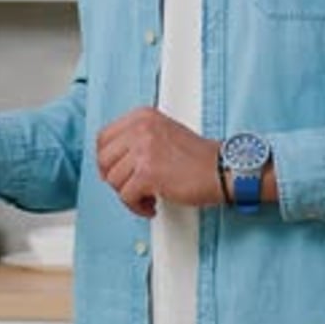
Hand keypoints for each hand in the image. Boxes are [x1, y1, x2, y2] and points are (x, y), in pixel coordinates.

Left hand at [97, 106, 221, 217]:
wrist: (221, 169)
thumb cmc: (197, 157)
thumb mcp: (162, 132)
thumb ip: (137, 139)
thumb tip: (112, 160)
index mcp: (141, 116)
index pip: (103, 137)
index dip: (107, 160)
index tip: (115, 171)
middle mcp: (140, 128)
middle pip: (103, 159)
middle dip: (115, 179)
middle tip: (131, 186)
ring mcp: (143, 149)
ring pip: (113, 180)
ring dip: (129, 194)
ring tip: (148, 195)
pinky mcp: (148, 172)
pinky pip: (126, 196)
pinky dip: (137, 206)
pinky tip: (152, 204)